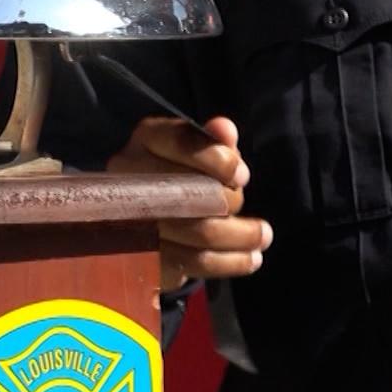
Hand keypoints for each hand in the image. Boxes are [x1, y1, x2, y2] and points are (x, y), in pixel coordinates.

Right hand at [106, 117, 272, 290]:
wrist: (146, 217)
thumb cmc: (182, 175)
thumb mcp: (198, 151)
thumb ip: (214, 141)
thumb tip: (225, 130)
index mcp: (145, 140)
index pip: (181, 141)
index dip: (218, 160)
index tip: (242, 176)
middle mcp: (129, 176)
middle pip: (191, 191)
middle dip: (233, 204)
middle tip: (258, 217)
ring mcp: (130, 219)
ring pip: (196, 231)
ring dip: (240, 237)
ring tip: (263, 238)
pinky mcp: (140, 255)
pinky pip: (190, 261)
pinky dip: (227, 262)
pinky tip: (249, 258)